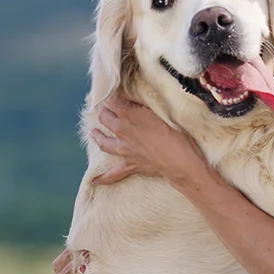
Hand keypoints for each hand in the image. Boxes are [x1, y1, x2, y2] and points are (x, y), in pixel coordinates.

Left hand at [88, 95, 205, 185]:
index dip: (113, 95)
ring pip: (104, 142)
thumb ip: (145, 104)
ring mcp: (124, 149)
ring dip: (98, 136)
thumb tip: (136, 98)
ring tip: (93, 133)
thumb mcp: (161, 110)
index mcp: (128, 114)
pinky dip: (104, 178)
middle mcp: (122, 130)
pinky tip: (95, 181)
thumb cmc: (175, 132)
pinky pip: (113, 174)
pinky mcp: (130, 165)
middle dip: (104, 112)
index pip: (113, 100)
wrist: (180, 160)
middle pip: (105, 118)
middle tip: (106, 108)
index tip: (115, 92)